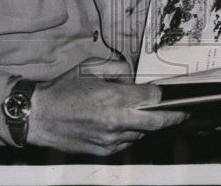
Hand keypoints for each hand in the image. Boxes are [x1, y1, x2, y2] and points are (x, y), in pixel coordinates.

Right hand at [27, 60, 186, 155]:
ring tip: (142, 114)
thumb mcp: (91, 70)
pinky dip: (129, 133)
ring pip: (141, 133)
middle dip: (173, 117)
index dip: (164, 96)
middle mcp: (116, 121)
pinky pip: (126, 142)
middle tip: (182, 112)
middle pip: (156, 122)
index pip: (152, 98)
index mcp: (114, 98)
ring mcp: (110, 139)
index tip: (171, 94)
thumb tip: (134, 77)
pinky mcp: (102, 151)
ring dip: (145, 124)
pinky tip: (122, 124)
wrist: (38, 116)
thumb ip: (117, 71)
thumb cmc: (62, 90)